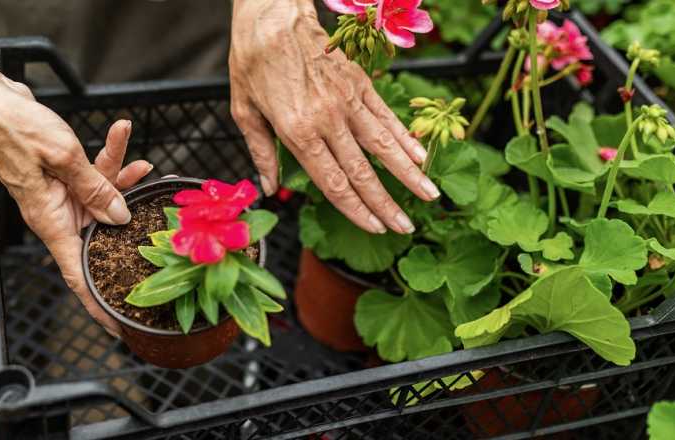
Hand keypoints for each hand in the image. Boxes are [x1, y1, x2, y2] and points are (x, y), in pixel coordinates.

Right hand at [0, 77, 150, 335]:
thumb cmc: (10, 126)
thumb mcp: (61, 156)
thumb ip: (95, 187)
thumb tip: (120, 216)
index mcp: (49, 220)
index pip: (76, 274)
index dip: (97, 303)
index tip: (118, 323)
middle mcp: (56, 211)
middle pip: (101, 232)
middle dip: (129, 227)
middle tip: (159, 228)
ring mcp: (60, 192)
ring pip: (103, 197)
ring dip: (124, 178)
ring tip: (143, 163)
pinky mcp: (63, 171)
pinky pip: (94, 172)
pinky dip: (109, 155)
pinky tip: (122, 133)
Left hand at [229, 0, 439, 233]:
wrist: (271, 17)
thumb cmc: (252, 63)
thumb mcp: (244, 111)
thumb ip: (261, 152)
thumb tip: (269, 187)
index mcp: (298, 131)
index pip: (332, 182)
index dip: (355, 210)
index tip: (374, 228)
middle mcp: (328, 119)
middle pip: (363, 172)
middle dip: (387, 204)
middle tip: (406, 228)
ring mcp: (348, 100)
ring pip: (384, 145)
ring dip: (409, 174)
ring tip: (430, 196)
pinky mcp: (360, 83)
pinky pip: (387, 116)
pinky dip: (406, 138)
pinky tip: (421, 156)